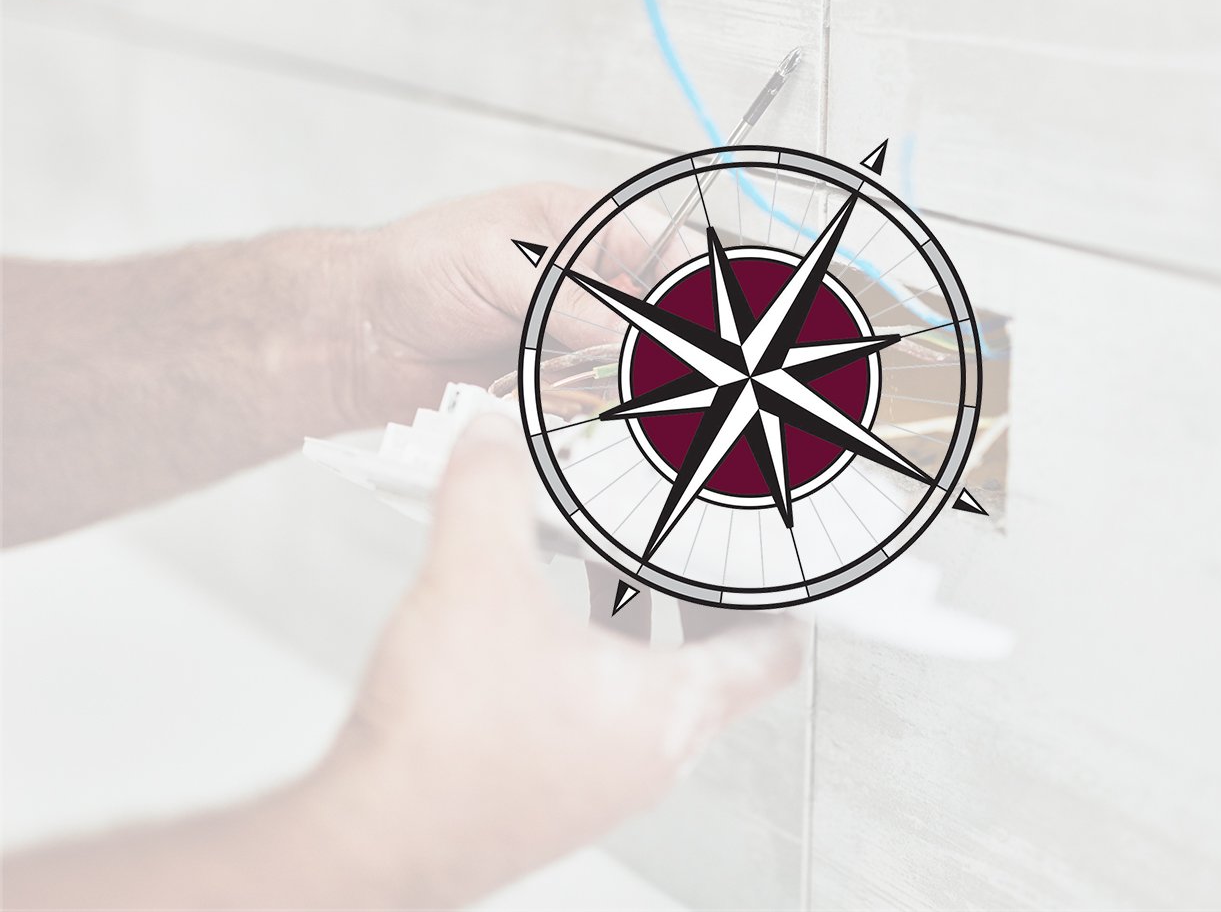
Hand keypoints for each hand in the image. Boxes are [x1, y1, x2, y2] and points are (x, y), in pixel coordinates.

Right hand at [313, 414, 802, 905]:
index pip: (773, 655)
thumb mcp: (475, 578)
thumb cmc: (444, 748)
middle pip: (713, 672)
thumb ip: (492, 490)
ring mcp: (598, 788)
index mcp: (668, 711)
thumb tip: (496, 437)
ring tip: (601, 577)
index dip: (788, 599)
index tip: (785, 565)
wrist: (370, 843)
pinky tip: (528, 637)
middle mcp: (647, 760)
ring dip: (638, 636)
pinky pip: (595, 724)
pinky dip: (586, 673)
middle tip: (685, 552)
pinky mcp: (546, 798)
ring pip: (649, 698)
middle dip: (700, 604)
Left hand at [345, 184, 694, 424]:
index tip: (701, 313)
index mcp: (582, 227)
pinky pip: (596, 404)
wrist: (358, 336)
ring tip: (621, 390)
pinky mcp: (557, 386)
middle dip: (664, 340)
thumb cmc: (414, 270)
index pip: (662, 246)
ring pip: (632, 364)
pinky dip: (597, 413)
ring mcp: (575, 338)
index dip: (688, 280)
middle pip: (658, 312)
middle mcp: (587, 284)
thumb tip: (627, 332)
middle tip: (657, 363)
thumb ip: (568, 300)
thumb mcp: (498, 266)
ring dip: (631, 382)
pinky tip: (590, 412)